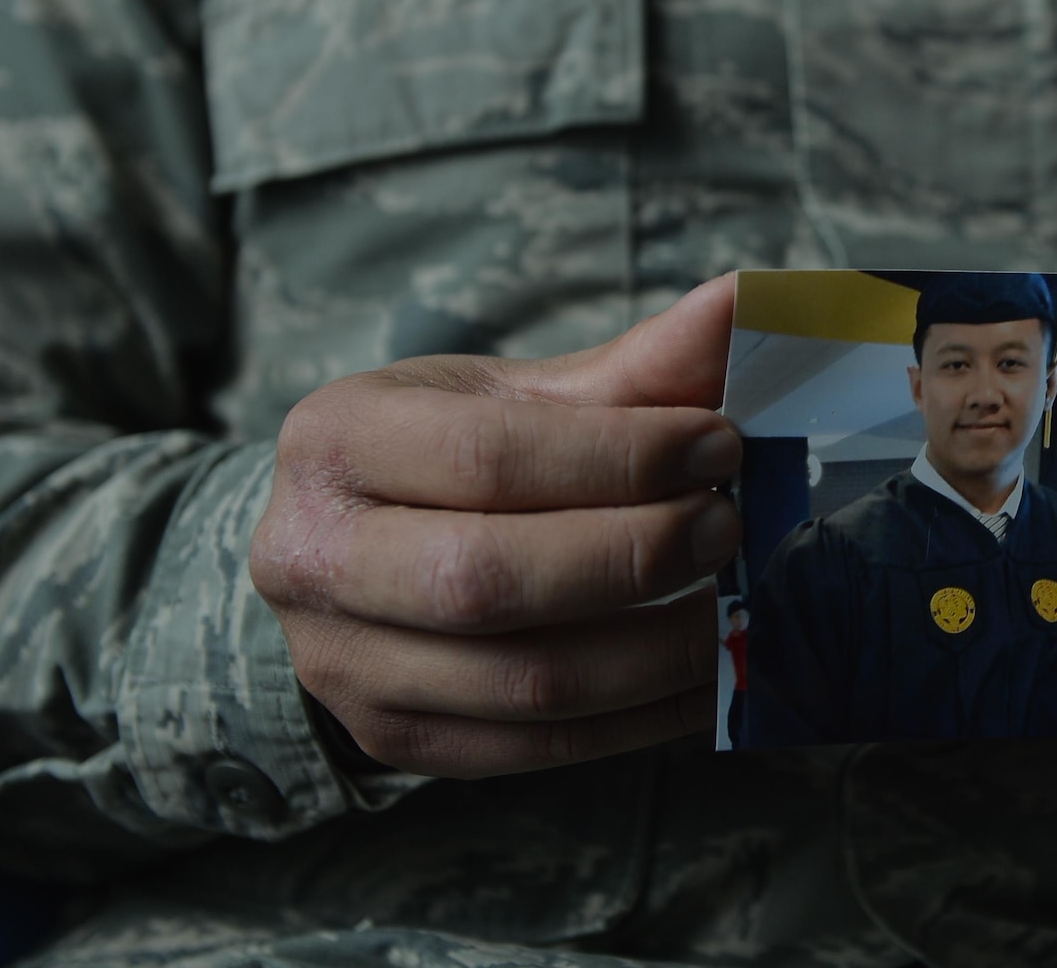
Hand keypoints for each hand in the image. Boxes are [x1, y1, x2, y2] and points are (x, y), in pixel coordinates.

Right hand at [249, 276, 741, 778]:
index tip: (721, 443)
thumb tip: (744, 305)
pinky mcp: (395, 740)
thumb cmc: (448, 452)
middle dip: (633, 556)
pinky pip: (540, 749)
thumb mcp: (518, 392)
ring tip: (735, 604)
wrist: (352, 545)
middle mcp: (312, 559)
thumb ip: (634, 365)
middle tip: (729, 527)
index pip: (488, 456)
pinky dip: (645, 718)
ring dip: (657, 650)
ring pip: (523, 682)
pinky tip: (712, 674)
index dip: (620, 455)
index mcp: (334, 441)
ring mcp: (344, 666)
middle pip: (487, 580)